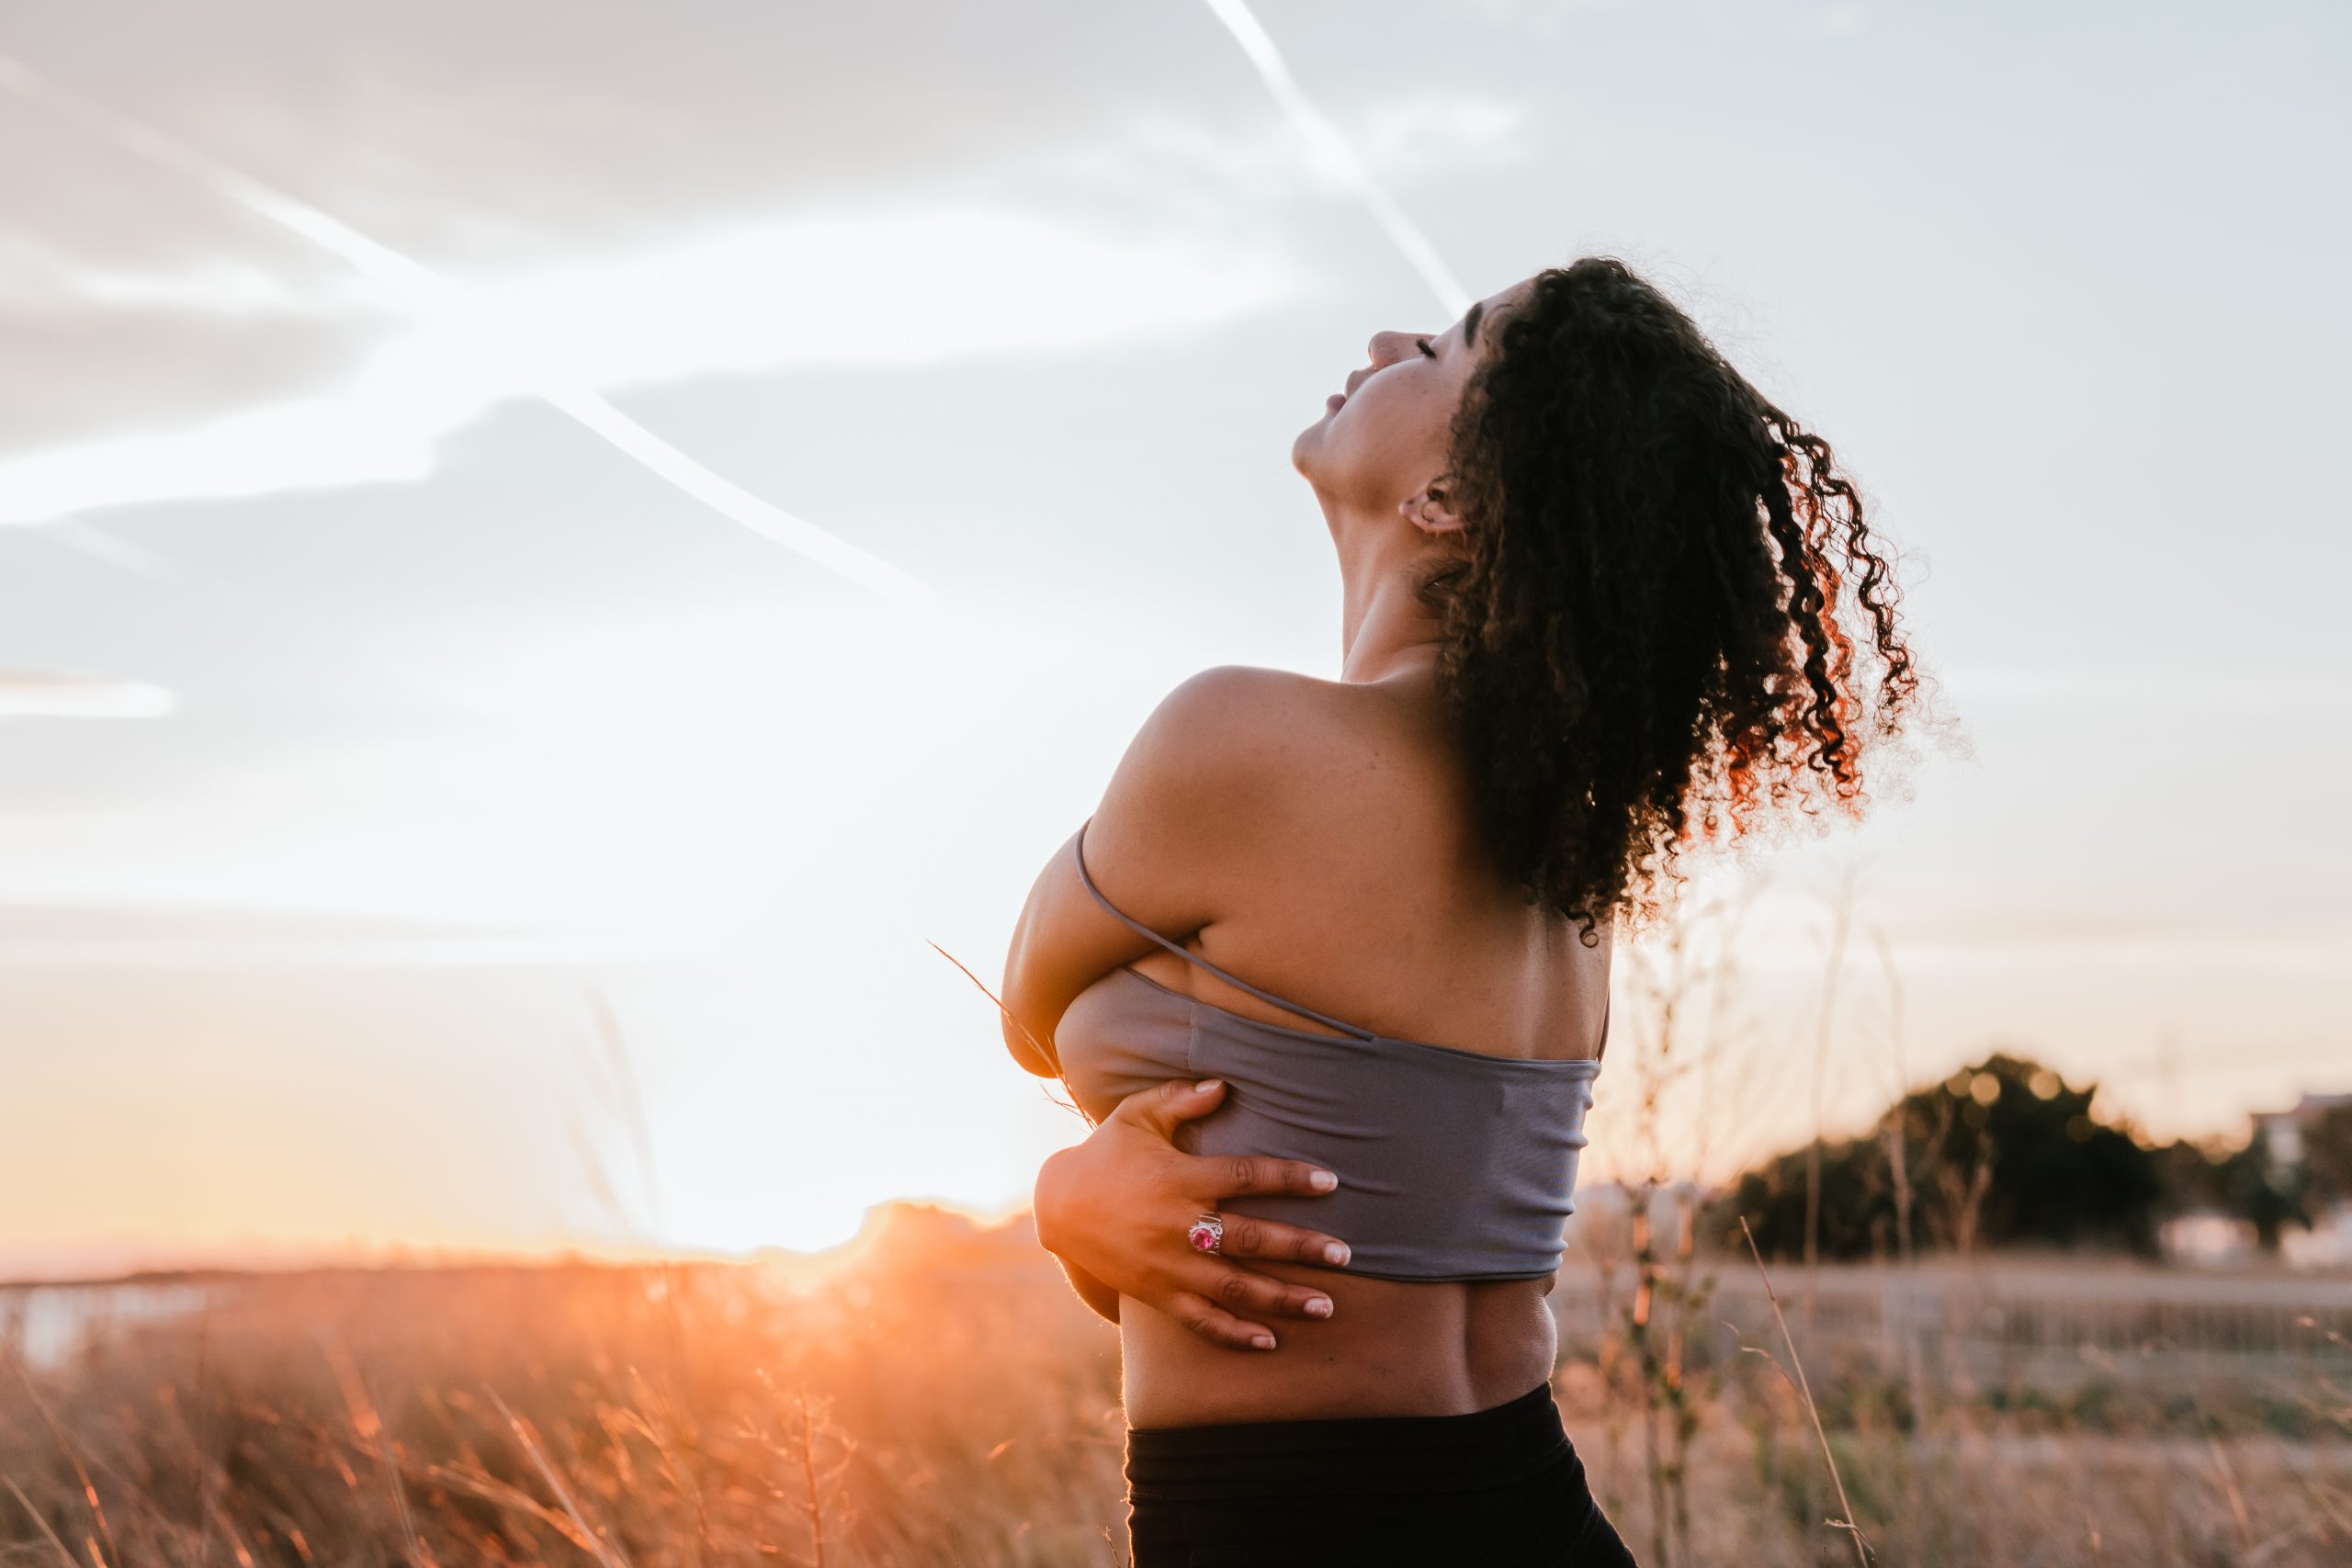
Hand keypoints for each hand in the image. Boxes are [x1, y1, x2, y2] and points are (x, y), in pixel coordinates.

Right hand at [1032, 1077, 1353, 1350]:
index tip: (1330, 1181)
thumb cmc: (1106, 1154)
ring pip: (1234, 1286)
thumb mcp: (1136, 1116)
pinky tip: (1269, 1341)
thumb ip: (1179, 1099)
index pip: (1246, 1176)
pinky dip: (1234, 1333)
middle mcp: (1178, 1224)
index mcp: (1179, 1178)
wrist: (1058, 1207)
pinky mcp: (1157, 1294)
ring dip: (1282, 1297)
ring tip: (1326, 1306)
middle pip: (1250, 1238)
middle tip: (1345, 1254)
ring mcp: (1168, 1265)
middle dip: (1300, 1247)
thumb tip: (1224, 1085)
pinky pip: (1200, 1320)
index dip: (1289, 1178)